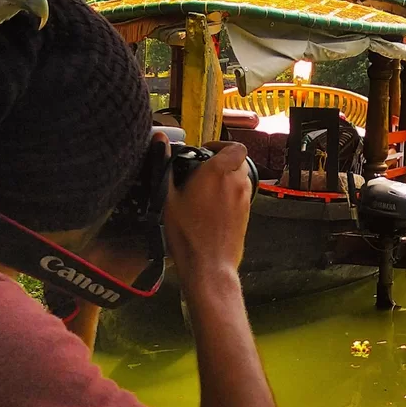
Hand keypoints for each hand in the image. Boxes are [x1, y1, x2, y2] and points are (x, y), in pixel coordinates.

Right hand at [164, 140, 252, 281]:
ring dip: (227, 179)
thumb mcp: (167, 198)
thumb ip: (165, 165)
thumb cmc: (187, 234)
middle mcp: (236, 184)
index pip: (235, 147)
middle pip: (238, 162)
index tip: (206, 152)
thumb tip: (159, 141)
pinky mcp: (246, 216)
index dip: (222, 146)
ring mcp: (244, 200)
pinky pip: (241, 197)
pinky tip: (211, 208)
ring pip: (241, 179)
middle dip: (223, 162)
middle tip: (204, 170)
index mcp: (218, 173)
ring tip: (206, 189)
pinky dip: (230, 195)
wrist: (208, 265)